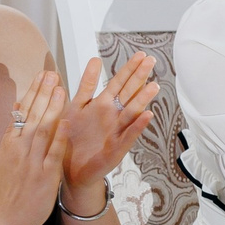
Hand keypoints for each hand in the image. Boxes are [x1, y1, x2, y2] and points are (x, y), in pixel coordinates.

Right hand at [0, 69, 68, 224]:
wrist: (7, 219)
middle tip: (52, 74)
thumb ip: (14, 134)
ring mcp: (32, 163)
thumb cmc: (8, 189)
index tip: (42, 76)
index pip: (21, 113)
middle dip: (43, 93)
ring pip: (43, 130)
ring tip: (60, 89)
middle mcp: (19, 150)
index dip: (33, 93)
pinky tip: (66, 121)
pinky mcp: (45, 176)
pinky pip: (53, 153)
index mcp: (9, 144)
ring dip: (52, 108)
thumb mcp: (5, 158)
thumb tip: (18, 107)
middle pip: (32, 116)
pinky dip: (60, 137)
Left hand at [59, 53, 158, 202]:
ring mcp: (115, 131)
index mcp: (101, 105)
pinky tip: (147, 116)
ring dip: (142, 99)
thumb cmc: (73, 138)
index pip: (118, 83)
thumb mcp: (76, 107)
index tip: (140, 54)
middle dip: (138, 76)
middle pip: (128, 92)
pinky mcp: (114, 148)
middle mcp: (111, 115)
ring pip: (131, 111)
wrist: (70, 170)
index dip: (128, 69)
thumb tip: (95, 60)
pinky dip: (137, 126)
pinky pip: (127, 136)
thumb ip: (87, 85)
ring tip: (153, 86)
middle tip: (150, 61)